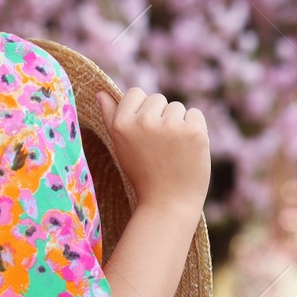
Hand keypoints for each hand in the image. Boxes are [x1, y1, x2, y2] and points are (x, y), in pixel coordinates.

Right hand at [94, 87, 208, 214]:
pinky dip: (195, 129)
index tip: (144, 135)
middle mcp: (144, 122)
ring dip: (178, 124)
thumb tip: (101, 93)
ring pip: (177, 107)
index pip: (135, 93)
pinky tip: (187, 149)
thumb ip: (110, 117)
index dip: (142, 112)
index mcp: (121, 124)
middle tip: (159, 148)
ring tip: (172, 151)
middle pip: (157, 99)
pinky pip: (195, 115)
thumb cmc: (143, 174)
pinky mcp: (193, 131)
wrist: (168, 203)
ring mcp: (170, 126)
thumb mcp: (120, 146)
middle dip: (160, 118)